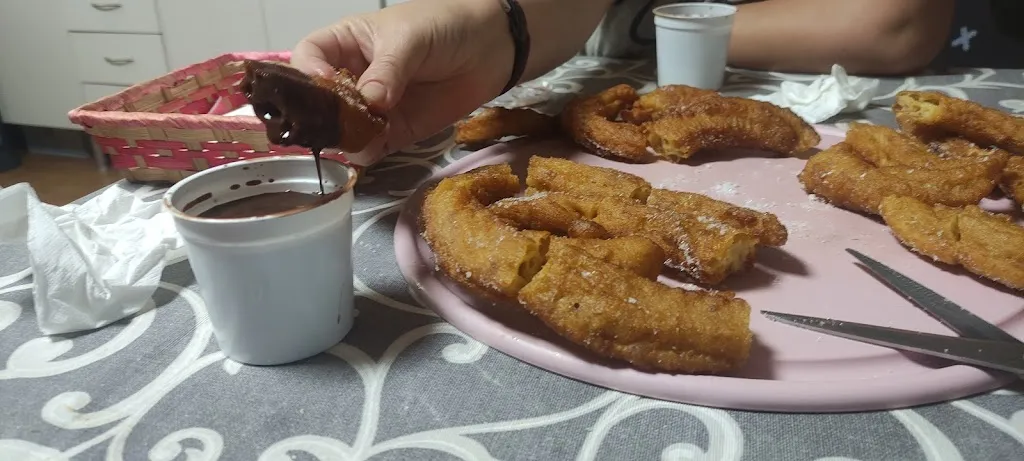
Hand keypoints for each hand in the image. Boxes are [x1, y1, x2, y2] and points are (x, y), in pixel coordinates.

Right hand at [291, 0, 514, 164]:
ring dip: (345, 136)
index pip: (308, 57)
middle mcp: (352, 76)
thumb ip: (388, 70)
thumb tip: (370, 102)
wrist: (491, 48)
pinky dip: (368, 150)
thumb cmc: (444, 26)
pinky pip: (370, 147)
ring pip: (341, 129)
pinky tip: (378, 142)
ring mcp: (372, 107)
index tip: (326, 87)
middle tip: (339, 123)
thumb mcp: (410, 39)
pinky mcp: (394, 131)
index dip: (308, 74)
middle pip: (319, 102)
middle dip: (323, 114)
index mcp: (345, 43)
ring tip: (363, 133)